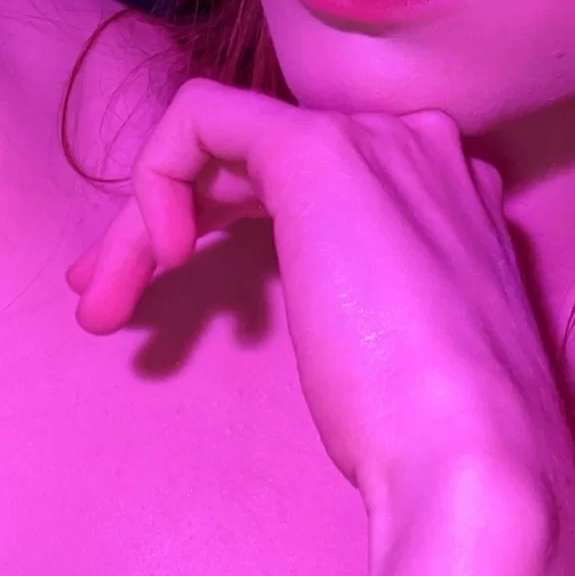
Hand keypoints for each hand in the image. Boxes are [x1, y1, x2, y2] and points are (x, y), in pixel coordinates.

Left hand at [64, 79, 574, 525]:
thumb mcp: (400, 347)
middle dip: (167, 220)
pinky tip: (162, 261)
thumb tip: (322, 301)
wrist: (474, 458)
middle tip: (105, 301)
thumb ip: (370, 296)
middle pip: (257, 159)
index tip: (166, 295)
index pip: (312, 179)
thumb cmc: (437, 437)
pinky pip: (201, 116)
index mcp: (449, 190)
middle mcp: (417, 146)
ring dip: (143, 222)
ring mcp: (373, 141)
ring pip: (220, 142)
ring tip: (100, 303)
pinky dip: (156, 176)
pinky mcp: (316, 153)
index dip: (225, 221)